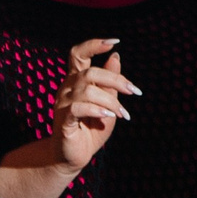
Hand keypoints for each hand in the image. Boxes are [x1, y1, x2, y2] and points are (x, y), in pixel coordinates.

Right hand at [50, 36, 135, 172]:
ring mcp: (62, 103)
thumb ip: (110, 82)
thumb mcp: (108, 103)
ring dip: (111, 101)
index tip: (114, 42)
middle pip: (90, 72)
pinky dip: (96, 109)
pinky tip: (108, 116)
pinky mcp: (63, 120)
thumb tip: (116, 56)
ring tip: (123, 114)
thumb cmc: (92, 129)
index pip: (78, 54)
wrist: (76, 156)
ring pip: (87, 90)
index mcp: (76, 81)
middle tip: (133, 92)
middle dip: (116, 80)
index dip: (93, 45)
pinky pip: (77, 107)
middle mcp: (67, 88)